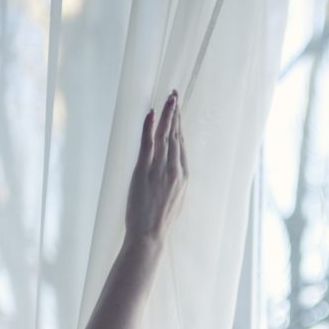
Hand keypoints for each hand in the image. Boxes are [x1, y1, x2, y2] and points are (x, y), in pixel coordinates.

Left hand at [125, 89, 188, 242]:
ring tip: (169, 98)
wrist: (150, 234)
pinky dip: (149, 127)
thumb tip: (172, 170)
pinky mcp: (144, 171)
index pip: (181, 144)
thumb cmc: (160, 220)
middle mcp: (175, 170)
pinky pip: (148, 144)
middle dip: (176, 113)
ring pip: (165, 136)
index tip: (178, 111)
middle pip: (176, 135)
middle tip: (175, 95)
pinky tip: (151, 113)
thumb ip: (175, 181)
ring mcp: (160, 169)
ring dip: (167, 114)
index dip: (179, 126)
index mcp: (183, 176)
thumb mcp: (175, 199)